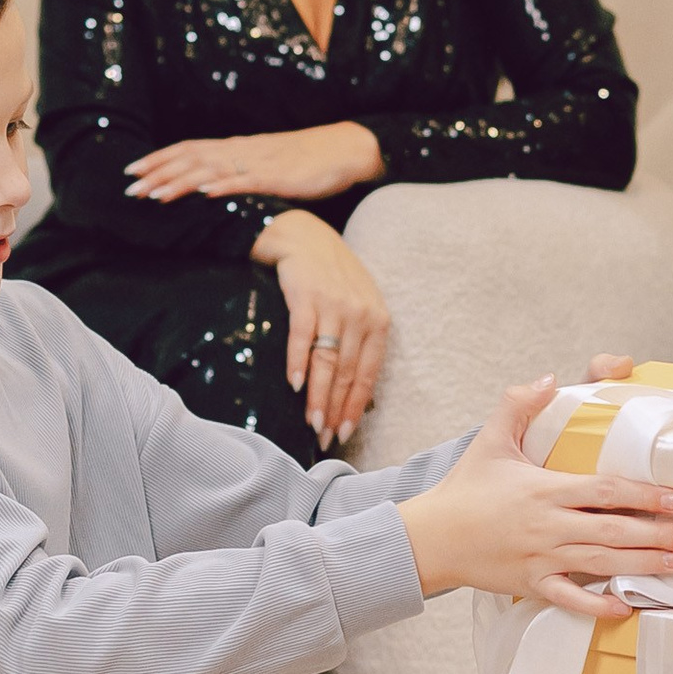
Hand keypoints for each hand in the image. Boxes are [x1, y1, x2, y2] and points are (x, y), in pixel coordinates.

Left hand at [127, 122, 382, 204]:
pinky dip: (222, 186)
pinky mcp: (277, 177)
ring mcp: (258, 163)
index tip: (132, 170)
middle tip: (129, 187)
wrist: (345, 149)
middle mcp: (241, 151)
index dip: (158, 158)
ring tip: (154, 194)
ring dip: (179, 181)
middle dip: (157, 173)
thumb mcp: (267, 166)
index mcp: (237, 148)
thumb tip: (215, 188)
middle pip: (190, 158)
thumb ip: (241, 175)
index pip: (189, 149)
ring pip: (211, 170)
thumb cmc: (307, 162)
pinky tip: (204, 192)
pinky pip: (245, 182)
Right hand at [251, 211, 391, 448]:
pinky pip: (303, 336)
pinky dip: (298, 362)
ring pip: (328, 360)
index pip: (368, 374)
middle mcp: (361, 314)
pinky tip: (294, 385)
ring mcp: (334, 304)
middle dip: (335, 409)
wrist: (302, 234)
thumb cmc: (330, 276)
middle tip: (323, 438)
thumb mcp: (356, 306)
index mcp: (378, 321)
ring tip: (310, 422)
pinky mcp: (307, 294)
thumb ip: (358, 342)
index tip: (343, 434)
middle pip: (348, 372)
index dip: (355, 407)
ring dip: (318, 396)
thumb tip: (352, 392)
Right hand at [399, 378, 672, 607]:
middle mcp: (548, 526)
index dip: (642, 494)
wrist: (430, 537)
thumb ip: (518, 404)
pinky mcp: (532, 583)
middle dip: (656, 535)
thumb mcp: (490, 440)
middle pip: (612, 532)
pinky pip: (569, 599)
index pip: (604, 490)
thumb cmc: (465, 489)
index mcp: (545, 490)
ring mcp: (541, 558)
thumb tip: (547, 378)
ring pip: (600, 564)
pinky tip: (624, 607)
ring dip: (641, 565)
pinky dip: (596, 606)